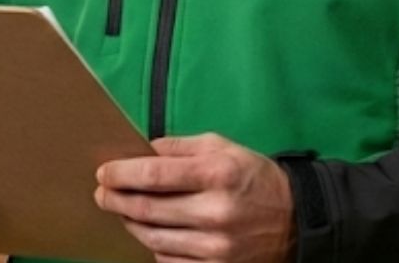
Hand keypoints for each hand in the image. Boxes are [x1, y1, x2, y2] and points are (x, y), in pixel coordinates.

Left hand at [94, 133, 296, 262]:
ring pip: (154, 238)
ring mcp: (216, 246)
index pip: (153, 175)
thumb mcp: (222, 147)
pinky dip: (154, 247)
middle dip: (116, 200)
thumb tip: (143, 150)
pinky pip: (170, 261)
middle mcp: (215, 212)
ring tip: (123, 212)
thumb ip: (180, 147)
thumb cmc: (253, 177)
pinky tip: (151, 233)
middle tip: (102, 194)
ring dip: (131, 224)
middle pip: (147, 209)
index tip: (103, 173)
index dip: (121, 174)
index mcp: (216, 174)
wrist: (297, 220)